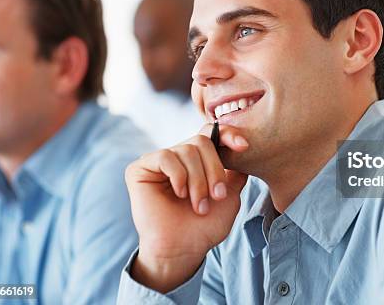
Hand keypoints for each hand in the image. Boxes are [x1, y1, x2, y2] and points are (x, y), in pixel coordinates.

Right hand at [125, 123, 248, 291]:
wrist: (184, 249)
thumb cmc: (205, 225)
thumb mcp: (229, 194)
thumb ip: (236, 170)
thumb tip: (242, 145)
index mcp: (198, 160)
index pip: (212, 133)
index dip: (228, 135)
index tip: (244, 147)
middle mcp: (178, 156)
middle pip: (202, 141)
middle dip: (214, 169)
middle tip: (217, 195)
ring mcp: (159, 161)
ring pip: (186, 150)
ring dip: (198, 180)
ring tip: (199, 205)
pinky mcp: (140, 168)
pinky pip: (165, 157)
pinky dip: (179, 176)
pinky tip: (180, 194)